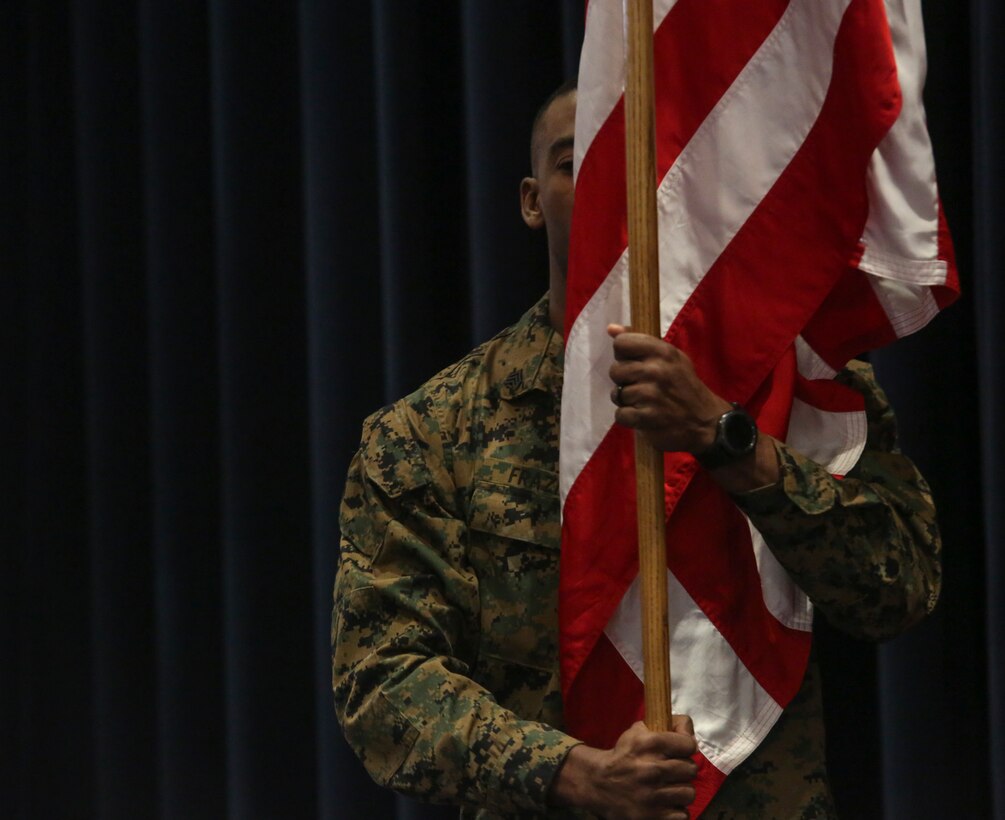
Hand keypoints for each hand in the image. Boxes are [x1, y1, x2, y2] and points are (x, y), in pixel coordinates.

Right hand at [550, 717, 698, 818]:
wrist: (598, 784)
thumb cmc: (622, 756)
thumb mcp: (636, 732)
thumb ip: (664, 725)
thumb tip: (687, 727)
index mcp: (649, 744)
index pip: (689, 745)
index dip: (687, 747)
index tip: (681, 750)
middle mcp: (653, 769)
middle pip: (691, 769)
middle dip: (683, 769)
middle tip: (673, 771)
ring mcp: (654, 796)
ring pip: (689, 793)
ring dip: (680, 790)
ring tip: (668, 788)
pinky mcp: (654, 816)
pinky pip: (682, 814)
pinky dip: (676, 810)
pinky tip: (664, 803)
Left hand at [608, 324, 729, 454]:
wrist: (705, 421)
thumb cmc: (684, 385)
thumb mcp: (671, 357)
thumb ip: (640, 341)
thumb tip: (611, 328)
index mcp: (662, 351)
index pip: (621, 343)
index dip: (623, 354)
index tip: (634, 362)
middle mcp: (656, 370)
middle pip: (615, 370)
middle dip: (624, 380)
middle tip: (641, 385)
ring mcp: (651, 394)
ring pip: (617, 394)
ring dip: (627, 400)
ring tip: (645, 402)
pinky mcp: (647, 417)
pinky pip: (620, 414)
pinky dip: (628, 418)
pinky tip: (643, 415)